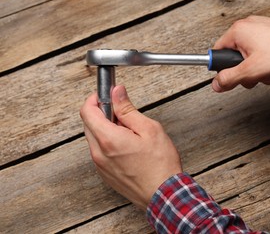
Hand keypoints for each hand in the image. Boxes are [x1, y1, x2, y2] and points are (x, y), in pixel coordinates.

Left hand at [80, 85, 181, 209]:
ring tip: (129, 133)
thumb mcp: (149, 129)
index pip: (87, 111)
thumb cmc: (160, 164)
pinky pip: (99, 152)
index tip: (107, 96)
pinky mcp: (105, 174)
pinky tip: (128, 147)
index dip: (95, 98)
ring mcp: (100, 166)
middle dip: (103, 113)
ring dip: (106, 129)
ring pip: (94, 138)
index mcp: (108, 139)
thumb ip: (128, 110)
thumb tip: (117, 92)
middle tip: (123, 114)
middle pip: (89, 124)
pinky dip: (108, 143)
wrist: (164, 194)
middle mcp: (99, 153)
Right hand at [212, 16, 269, 91]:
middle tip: (256, 75)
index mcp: (239, 31)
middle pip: (234, 55)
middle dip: (244, 71)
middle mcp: (249, 25)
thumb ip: (230, 78)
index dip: (224, 69)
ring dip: (257, 69)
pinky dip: (267, 62)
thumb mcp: (252, 72)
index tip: (231, 78)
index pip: (218, 52)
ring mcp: (262, 28)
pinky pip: (262, 51)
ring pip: (249, 56)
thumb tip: (216, 84)